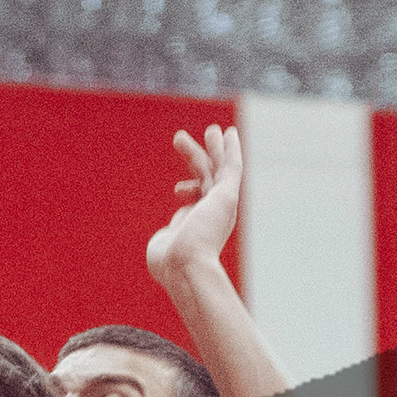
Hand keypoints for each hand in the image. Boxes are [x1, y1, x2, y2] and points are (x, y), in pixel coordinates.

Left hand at [147, 123, 246, 287]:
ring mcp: (221, 205)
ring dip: (214, 148)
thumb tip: (168, 236)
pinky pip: (232, 168)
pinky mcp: (227, 196)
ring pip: (219, 170)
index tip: (178, 189)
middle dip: (197, 159)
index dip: (190, 189)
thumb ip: (169, 236)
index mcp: (202, 227)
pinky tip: (229, 133)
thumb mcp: (165, 246)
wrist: (185, 266)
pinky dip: (232, 150)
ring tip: (212, 129)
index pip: (200, 200)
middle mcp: (215, 215)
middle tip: (183, 140)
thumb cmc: (170, 263)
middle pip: (208, 179)